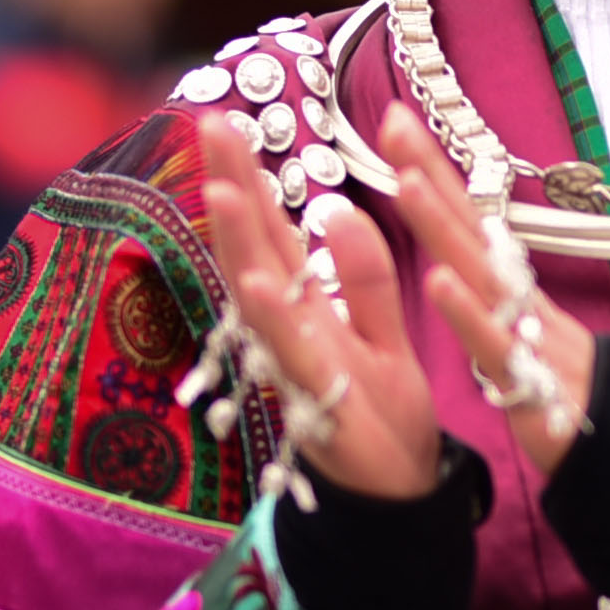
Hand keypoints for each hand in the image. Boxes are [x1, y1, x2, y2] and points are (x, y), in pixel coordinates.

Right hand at [197, 113, 439, 499]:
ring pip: (263, 298)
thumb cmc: (379, 407)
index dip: (250, 177)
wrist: (400, 491)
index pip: (274, 231)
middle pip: (256, 249)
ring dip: (242, 246)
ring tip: (222, 192)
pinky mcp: (319, 404)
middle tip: (209, 124)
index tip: (225, 118)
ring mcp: (298, 366)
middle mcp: (292, 332)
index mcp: (309, 308)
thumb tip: (335, 210)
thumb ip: (366, 277)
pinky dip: (277, 324)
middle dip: (232, 188)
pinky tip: (259, 288)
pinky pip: (297, 357)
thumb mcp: (386, 329)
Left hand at [373, 109, 600, 479]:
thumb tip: (464, 248)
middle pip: (470, 225)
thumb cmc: (560, 386)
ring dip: (444, 225)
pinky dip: (467, 311)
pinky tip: (437, 280)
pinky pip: (493, 341)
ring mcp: (523, 332)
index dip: (432, 170)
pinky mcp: (528, 379)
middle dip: (431, 172)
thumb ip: (493, 290)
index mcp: (506, 287)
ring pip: (479, 271)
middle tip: (394, 119)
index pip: (465, 218)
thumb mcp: (519, 329)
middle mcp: (515, 297)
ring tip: (405, 180)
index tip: (397, 118)